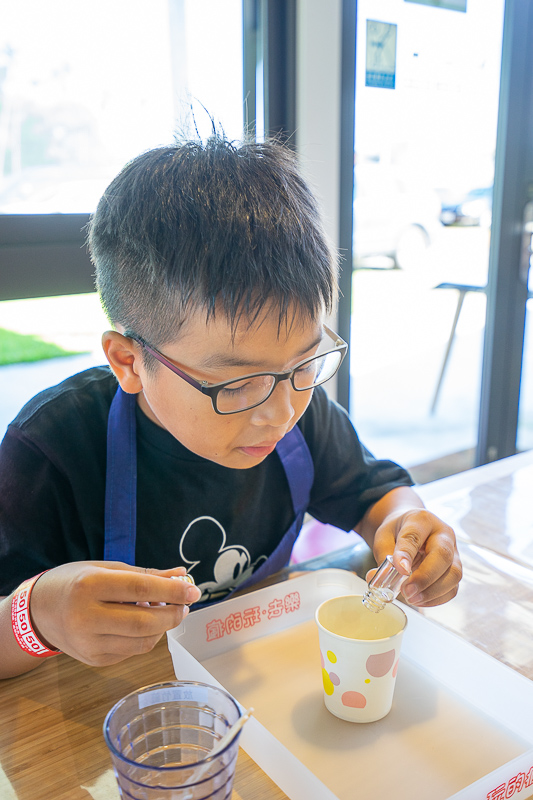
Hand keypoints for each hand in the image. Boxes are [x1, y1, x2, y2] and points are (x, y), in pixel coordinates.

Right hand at [29, 561, 200, 665]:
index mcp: (89, 586)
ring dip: (163, 627)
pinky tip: (146, 623)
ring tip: (166, 611)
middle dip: (173, 614)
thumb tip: (181, 576)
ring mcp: (89, 644)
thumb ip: (145, 574)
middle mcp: (86, 618)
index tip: (192, 590)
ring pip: (142, 642)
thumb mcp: (106, 568)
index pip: (140, 589)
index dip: (171, 591)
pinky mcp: (94, 660)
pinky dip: (147, 638)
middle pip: (144, 622)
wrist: (38, 611)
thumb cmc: (74, 582)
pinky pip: (132, 651)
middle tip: (185, 605)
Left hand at [370, 508, 461, 606]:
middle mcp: (444, 534)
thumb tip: (377, 580)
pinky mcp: (454, 569)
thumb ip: (382, 555)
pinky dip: (436, 599)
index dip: (407, 554)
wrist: (412, 528)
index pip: (415, 536)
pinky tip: (419, 599)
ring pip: (454, 574)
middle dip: (425, 577)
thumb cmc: (399, 532)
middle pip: (443, 555)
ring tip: (411, 598)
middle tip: (406, 591)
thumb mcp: (384, 536)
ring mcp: (454, 552)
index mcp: (422, 520)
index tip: (400, 570)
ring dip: (432, 591)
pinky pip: (453, 588)